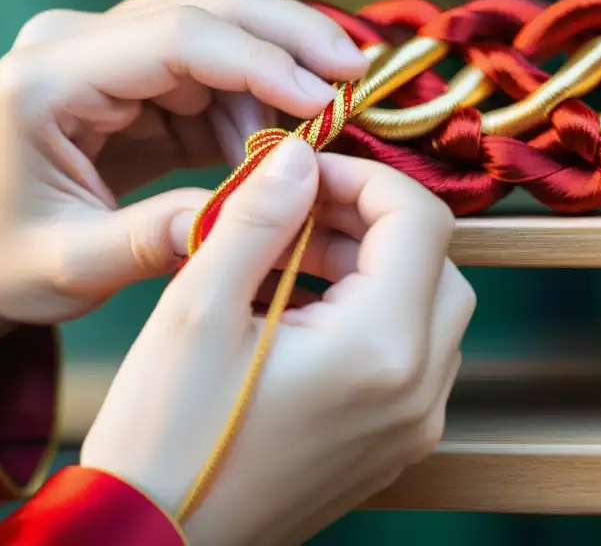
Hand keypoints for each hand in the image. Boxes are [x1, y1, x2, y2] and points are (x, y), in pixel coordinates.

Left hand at [0, 0, 368, 367]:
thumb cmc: (7, 260)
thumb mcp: (71, 266)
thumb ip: (153, 238)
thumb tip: (246, 212)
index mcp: (47, 79)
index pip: (175, 38)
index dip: (261, 61)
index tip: (328, 98)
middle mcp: (76, 43)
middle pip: (204, 7)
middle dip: (288, 36)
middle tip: (355, 73)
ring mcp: (106, 51)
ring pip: (218, 30)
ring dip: (273, 77)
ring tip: (304, 139)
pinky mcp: (135, 76)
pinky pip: (212, 71)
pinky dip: (252, 103)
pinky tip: (265, 147)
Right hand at [80, 139, 474, 544]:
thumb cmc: (166, 437)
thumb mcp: (198, 309)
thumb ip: (258, 218)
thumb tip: (298, 155)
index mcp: (380, 349)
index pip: (419, 219)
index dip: (364, 177)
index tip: (303, 174)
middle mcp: (418, 389)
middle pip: (434, 262)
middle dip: (368, 222)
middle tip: (294, 215)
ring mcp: (414, 424)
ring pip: (428, 307)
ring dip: (370, 267)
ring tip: (287, 259)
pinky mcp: (394, 444)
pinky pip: (410, 356)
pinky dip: (371, 315)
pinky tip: (300, 312)